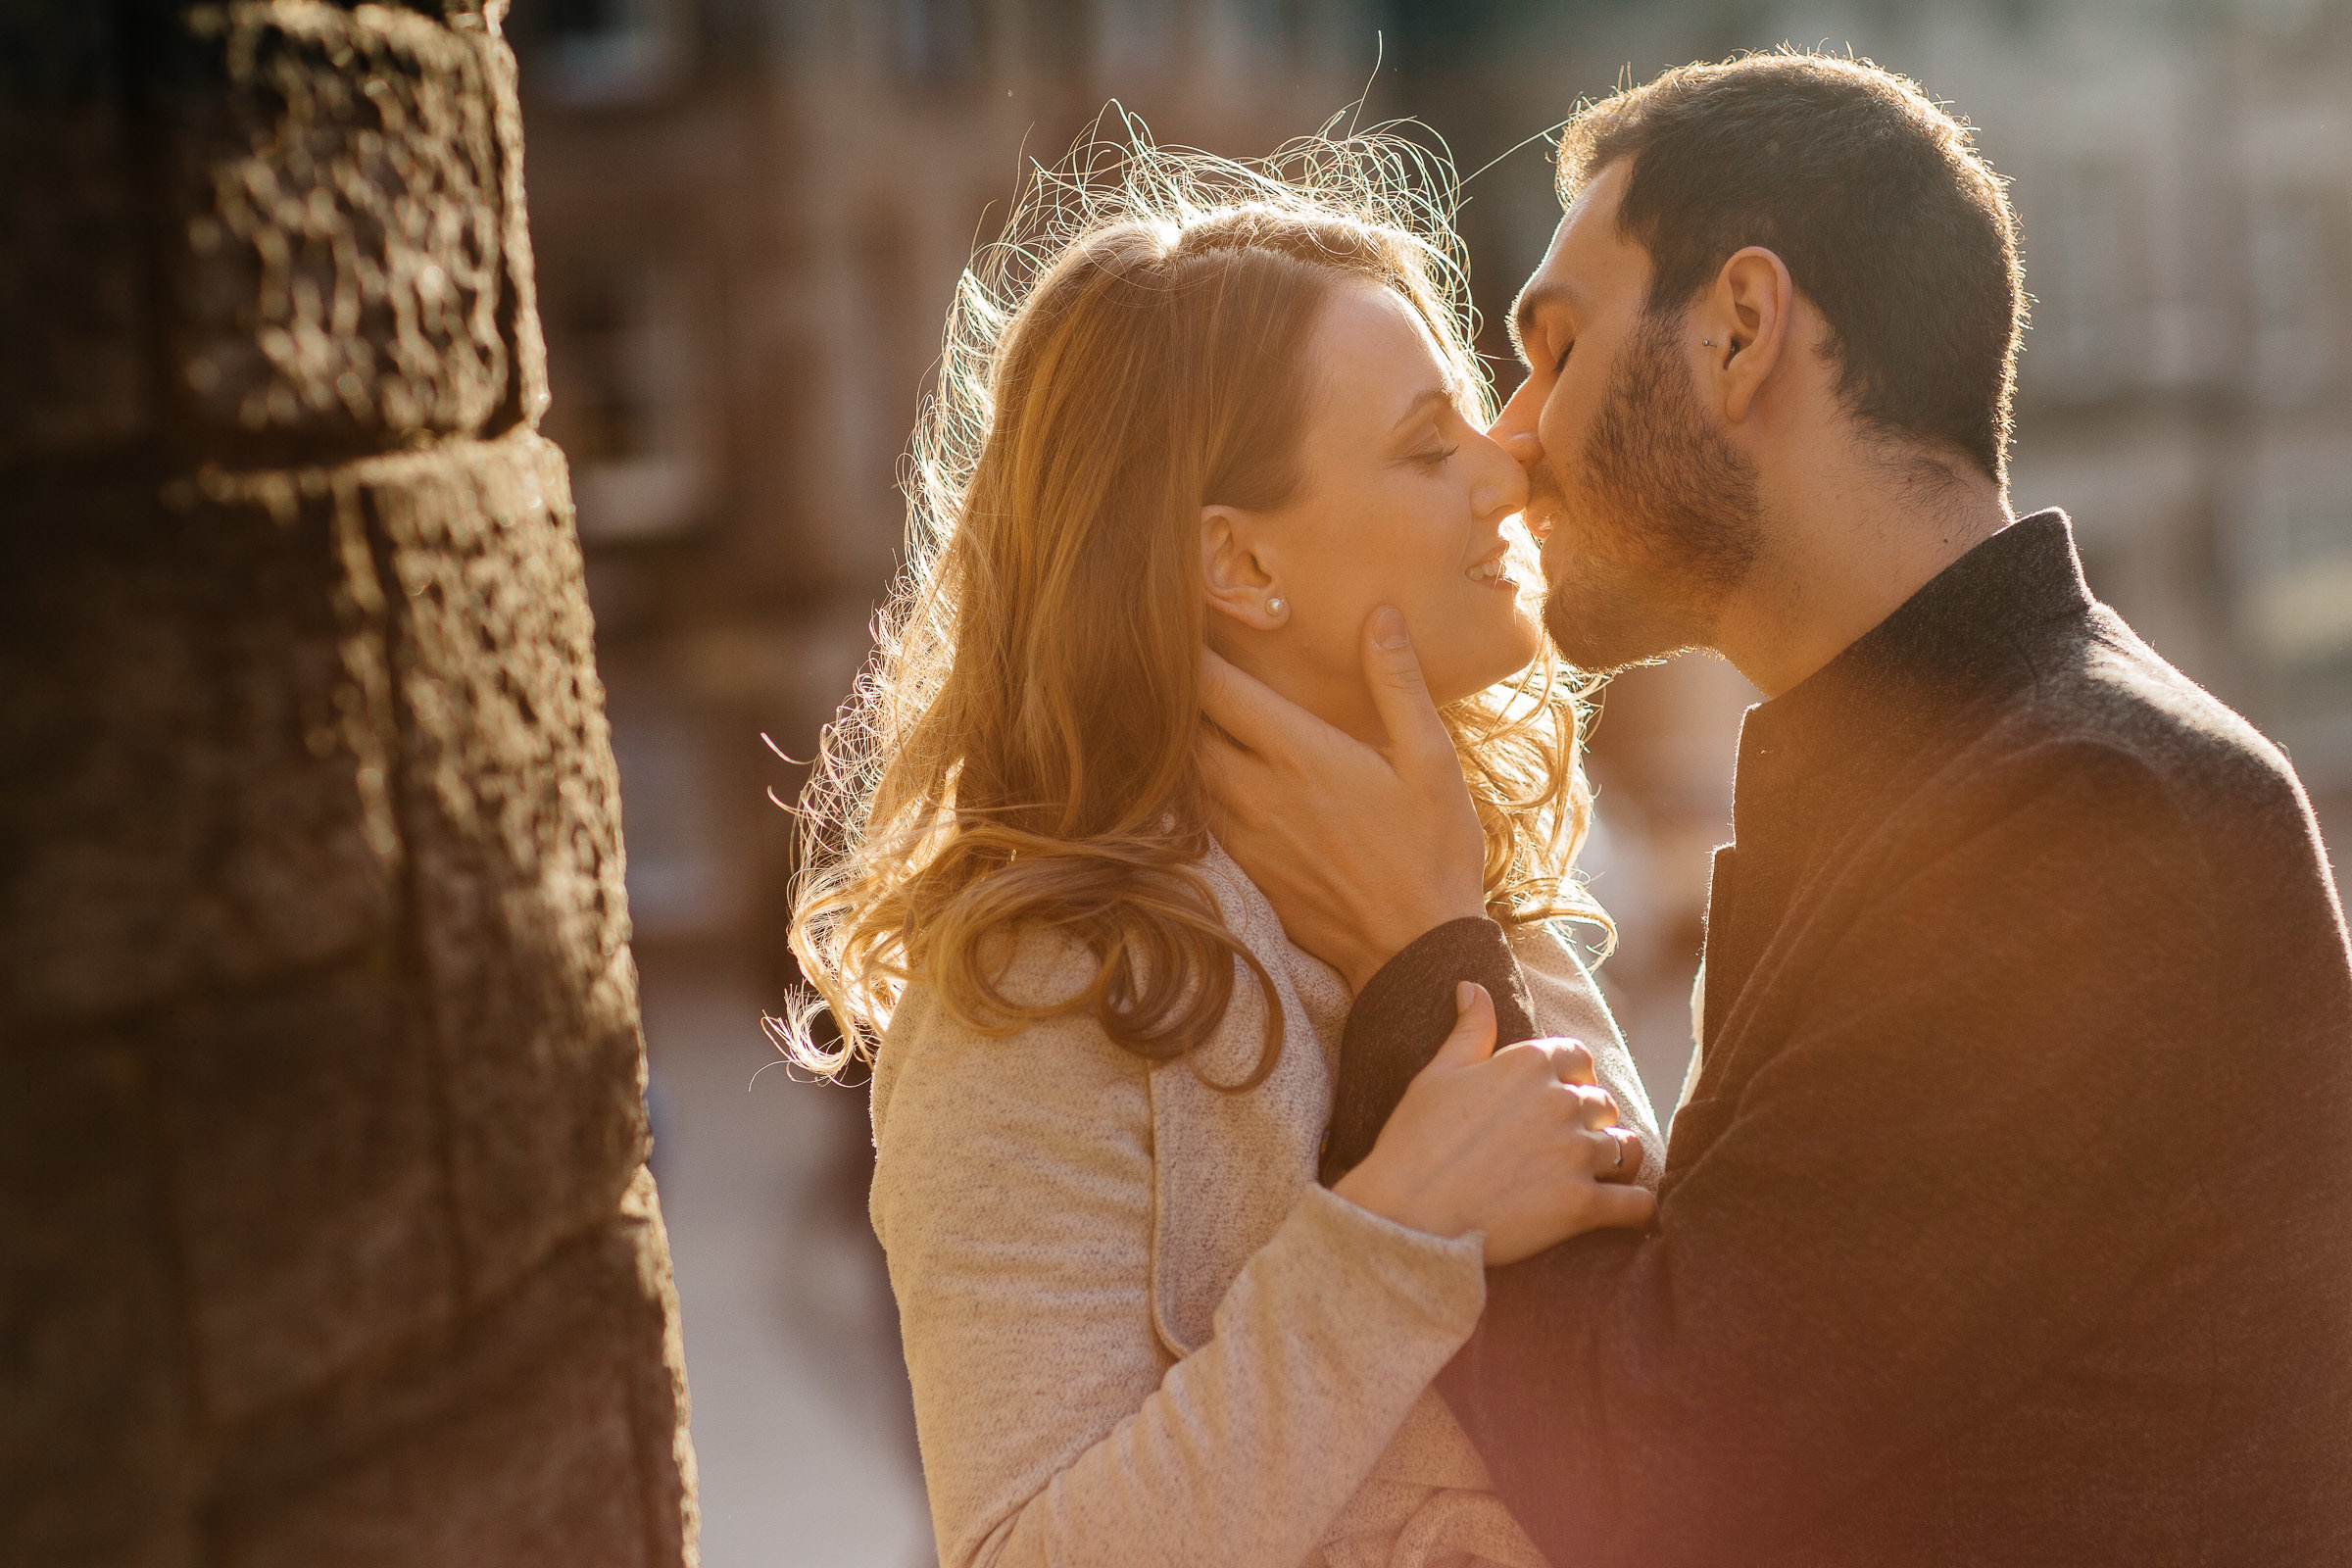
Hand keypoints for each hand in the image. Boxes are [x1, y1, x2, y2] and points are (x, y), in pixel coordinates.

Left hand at [1200, 606, 1486, 990]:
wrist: (1413, 951)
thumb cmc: (1432, 852)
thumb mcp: (1431, 761)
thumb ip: (1398, 684)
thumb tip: (1379, 615)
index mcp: (1298, 753)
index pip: (1215, 686)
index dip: (1187, 648)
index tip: (1177, 616)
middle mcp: (1255, 790)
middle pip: (1182, 726)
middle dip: (1170, 689)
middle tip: (1161, 655)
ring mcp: (1242, 833)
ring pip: (1182, 771)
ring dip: (1175, 736)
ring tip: (1171, 703)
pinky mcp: (1242, 867)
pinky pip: (1195, 813)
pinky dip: (1187, 784)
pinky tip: (1198, 769)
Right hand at [1334, 984, 1654, 1264]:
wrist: (1405, 1215)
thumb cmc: (1414, 1143)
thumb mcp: (1437, 1075)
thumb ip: (1469, 1031)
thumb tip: (1473, 987)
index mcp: (1528, 1063)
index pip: (1578, 1057)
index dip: (1572, 1077)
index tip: (1559, 1096)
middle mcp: (1561, 1102)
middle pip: (1603, 1104)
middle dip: (1591, 1121)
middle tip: (1568, 1144)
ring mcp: (1575, 1154)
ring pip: (1627, 1149)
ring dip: (1617, 1159)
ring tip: (1601, 1174)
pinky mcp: (1582, 1206)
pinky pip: (1636, 1204)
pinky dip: (1636, 1209)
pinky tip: (1625, 1212)